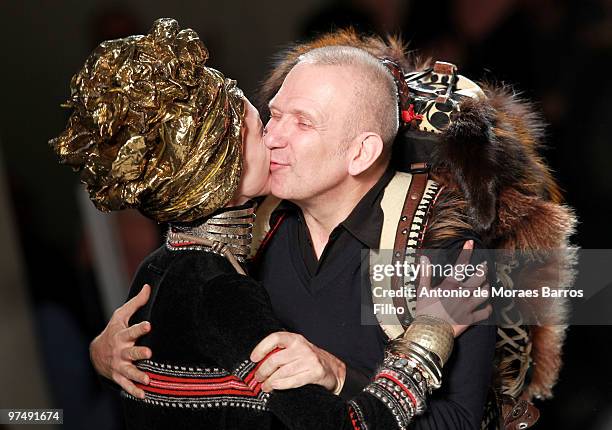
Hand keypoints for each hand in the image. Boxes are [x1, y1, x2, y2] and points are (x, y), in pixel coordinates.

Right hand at [89, 284, 152, 398]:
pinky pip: (126, 385)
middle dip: (139, 353)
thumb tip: (148, 286)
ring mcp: (118, 365)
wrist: (96, 352)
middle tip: (149, 353)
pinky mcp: (118, 376)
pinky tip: (143, 395)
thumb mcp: (121, 315)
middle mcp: (120, 351)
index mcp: (122, 335)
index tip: (148, 325)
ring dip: (137, 375)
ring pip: (129, 371)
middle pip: (130, 352)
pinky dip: (133, 391)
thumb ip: (136, 302)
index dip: (139, 328)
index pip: (131, 331)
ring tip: (147, 379)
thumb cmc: (114, 330)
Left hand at [250, 332, 345, 393]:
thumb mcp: (296, 350)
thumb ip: (280, 352)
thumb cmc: (309, 359)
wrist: (333, 369)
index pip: (275, 338)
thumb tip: (258, 362)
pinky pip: (294, 380)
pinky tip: (276, 387)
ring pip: (283, 372)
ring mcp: (309, 359)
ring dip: (270, 381)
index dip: (261, 348)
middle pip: (275, 359)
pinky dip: (282, 385)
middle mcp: (302, 347)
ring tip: (265, 386)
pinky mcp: (315, 372)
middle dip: (263, 370)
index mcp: (295, 339)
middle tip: (258, 377)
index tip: (253, 358)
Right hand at [416, 240, 491, 336]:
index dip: (467, 251)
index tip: (471, 242)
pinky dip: (488, 307)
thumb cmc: (424, 311)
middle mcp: (462, 294)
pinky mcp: (471, 319)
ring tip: (485, 284)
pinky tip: (486, 305)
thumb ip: (425, 273)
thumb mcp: (422, 290)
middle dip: (483, 270)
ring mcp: (468, 307)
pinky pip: (486, 312)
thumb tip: (424, 258)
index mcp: (450, 285)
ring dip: (486, 287)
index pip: (460, 264)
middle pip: (480, 277)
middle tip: (483, 267)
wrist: (429, 332)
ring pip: (485, 293)